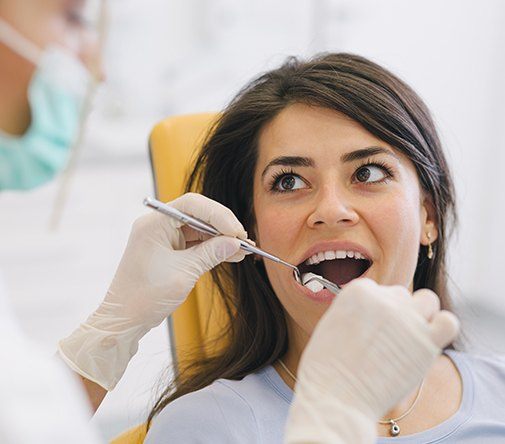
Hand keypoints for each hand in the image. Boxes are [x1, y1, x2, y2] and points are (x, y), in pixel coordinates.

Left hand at [58, 193, 248, 389]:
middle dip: (222, 226)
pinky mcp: (168, 250)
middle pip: (198, 214)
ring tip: (243, 249)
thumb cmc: (145, 296)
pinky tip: (231, 254)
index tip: (236, 232)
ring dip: (221, 238)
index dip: (218, 215)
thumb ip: (211, 253)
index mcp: (154, 224)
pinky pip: (195, 242)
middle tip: (243, 240)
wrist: (124, 320)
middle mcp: (158, 225)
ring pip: (199, 229)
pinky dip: (212, 248)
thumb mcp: (184, 273)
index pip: (192, 206)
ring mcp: (163, 237)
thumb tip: (236, 243)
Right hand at [284, 278, 458, 442]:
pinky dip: (442, 328)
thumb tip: (374, 313)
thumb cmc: (327, 368)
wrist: (336, 398)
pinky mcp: (427, 342)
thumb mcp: (331, 324)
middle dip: (395, 314)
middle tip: (385, 340)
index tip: (368, 329)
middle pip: (400, 295)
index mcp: (358, 290)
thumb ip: (355, 311)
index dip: (373, 311)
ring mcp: (407, 319)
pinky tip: (428, 342)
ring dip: (421, 315)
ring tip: (408, 338)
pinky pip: (448, 323)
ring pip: (427, 301)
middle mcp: (385, 299)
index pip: (377, 289)